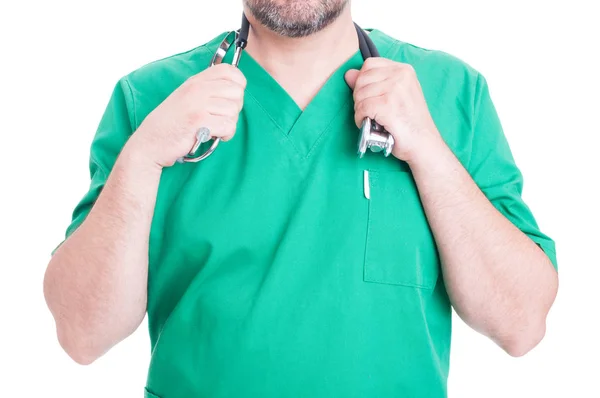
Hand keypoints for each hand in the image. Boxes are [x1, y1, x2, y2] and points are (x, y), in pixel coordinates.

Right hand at [129, 64, 245, 167]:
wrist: (150, 142)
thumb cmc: (171, 123)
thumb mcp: (187, 98)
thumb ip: (208, 90)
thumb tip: (236, 89)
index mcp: (196, 81)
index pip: (230, 71)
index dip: (238, 85)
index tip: (230, 98)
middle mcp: (197, 88)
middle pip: (237, 91)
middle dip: (235, 108)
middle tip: (220, 117)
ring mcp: (198, 104)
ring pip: (234, 110)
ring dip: (228, 124)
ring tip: (214, 128)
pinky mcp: (199, 122)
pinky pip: (228, 126)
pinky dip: (225, 135)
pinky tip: (213, 136)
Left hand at [345, 58, 439, 161]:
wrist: (424, 143)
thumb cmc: (410, 123)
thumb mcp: (394, 96)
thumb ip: (372, 82)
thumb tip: (348, 74)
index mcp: (404, 70)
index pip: (369, 64)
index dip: (363, 81)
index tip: (371, 96)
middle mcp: (400, 75)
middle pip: (362, 79)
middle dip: (360, 97)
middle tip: (371, 111)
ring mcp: (394, 89)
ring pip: (360, 94)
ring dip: (360, 110)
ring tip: (372, 118)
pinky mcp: (387, 105)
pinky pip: (361, 108)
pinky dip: (361, 119)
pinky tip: (370, 124)